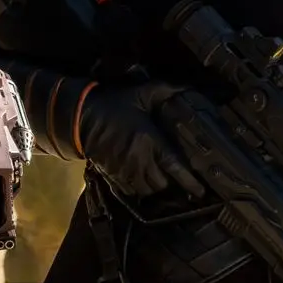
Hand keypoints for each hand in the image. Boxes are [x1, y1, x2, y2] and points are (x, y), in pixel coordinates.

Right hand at [78, 81, 204, 199]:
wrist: (81, 118)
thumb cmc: (114, 105)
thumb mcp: (141, 92)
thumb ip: (167, 90)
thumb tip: (189, 90)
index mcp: (150, 142)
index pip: (175, 168)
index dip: (190, 182)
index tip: (201, 191)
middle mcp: (140, 161)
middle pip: (163, 184)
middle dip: (172, 183)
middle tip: (178, 177)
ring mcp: (125, 171)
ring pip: (148, 191)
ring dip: (156, 186)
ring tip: (162, 179)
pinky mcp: (113, 176)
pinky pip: (132, 192)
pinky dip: (140, 189)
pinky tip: (143, 181)